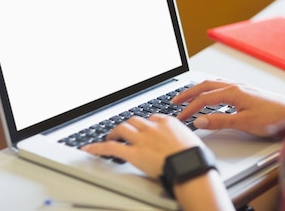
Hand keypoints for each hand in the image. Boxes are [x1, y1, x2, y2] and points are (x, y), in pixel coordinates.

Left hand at [81, 114, 200, 178]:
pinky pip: (111, 148)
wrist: (190, 166)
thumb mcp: (192, 141)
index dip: (147, 124)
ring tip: (111, 137)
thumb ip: (184, 139)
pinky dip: (98, 148)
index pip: (153, 118)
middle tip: (125, 132)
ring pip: (122, 129)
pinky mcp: (133, 154)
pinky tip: (90, 149)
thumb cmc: (194, 157)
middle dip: (129, 125)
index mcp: (168, 123)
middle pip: (135, 121)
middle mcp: (153, 128)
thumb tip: (186, 144)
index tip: (146, 129)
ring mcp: (142, 140)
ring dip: (115, 132)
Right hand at [173, 80, 284, 136]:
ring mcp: (243, 89)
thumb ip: (220, 121)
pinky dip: (212, 91)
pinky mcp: (248, 93)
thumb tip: (200, 121)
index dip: (189, 108)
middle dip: (189, 93)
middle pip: (206, 86)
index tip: (179, 117)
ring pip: (215, 85)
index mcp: (234, 92)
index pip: (204, 98)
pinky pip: (224, 88)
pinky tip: (213, 99)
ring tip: (189, 98)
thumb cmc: (274, 118)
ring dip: (200, 91)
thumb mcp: (244, 122)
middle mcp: (237, 86)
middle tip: (175, 101)